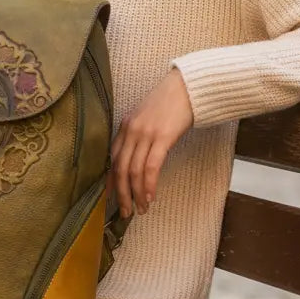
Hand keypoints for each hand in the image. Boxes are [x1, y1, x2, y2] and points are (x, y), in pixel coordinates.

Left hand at [108, 68, 193, 218]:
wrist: (189, 86)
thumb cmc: (170, 103)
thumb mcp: (147, 118)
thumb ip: (139, 135)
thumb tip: (137, 158)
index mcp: (125, 126)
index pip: (112, 159)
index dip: (111, 181)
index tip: (111, 197)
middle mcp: (131, 130)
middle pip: (120, 168)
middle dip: (121, 194)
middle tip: (125, 212)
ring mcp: (145, 133)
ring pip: (134, 171)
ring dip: (136, 194)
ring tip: (141, 209)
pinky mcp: (162, 137)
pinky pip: (151, 166)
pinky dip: (149, 184)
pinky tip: (150, 197)